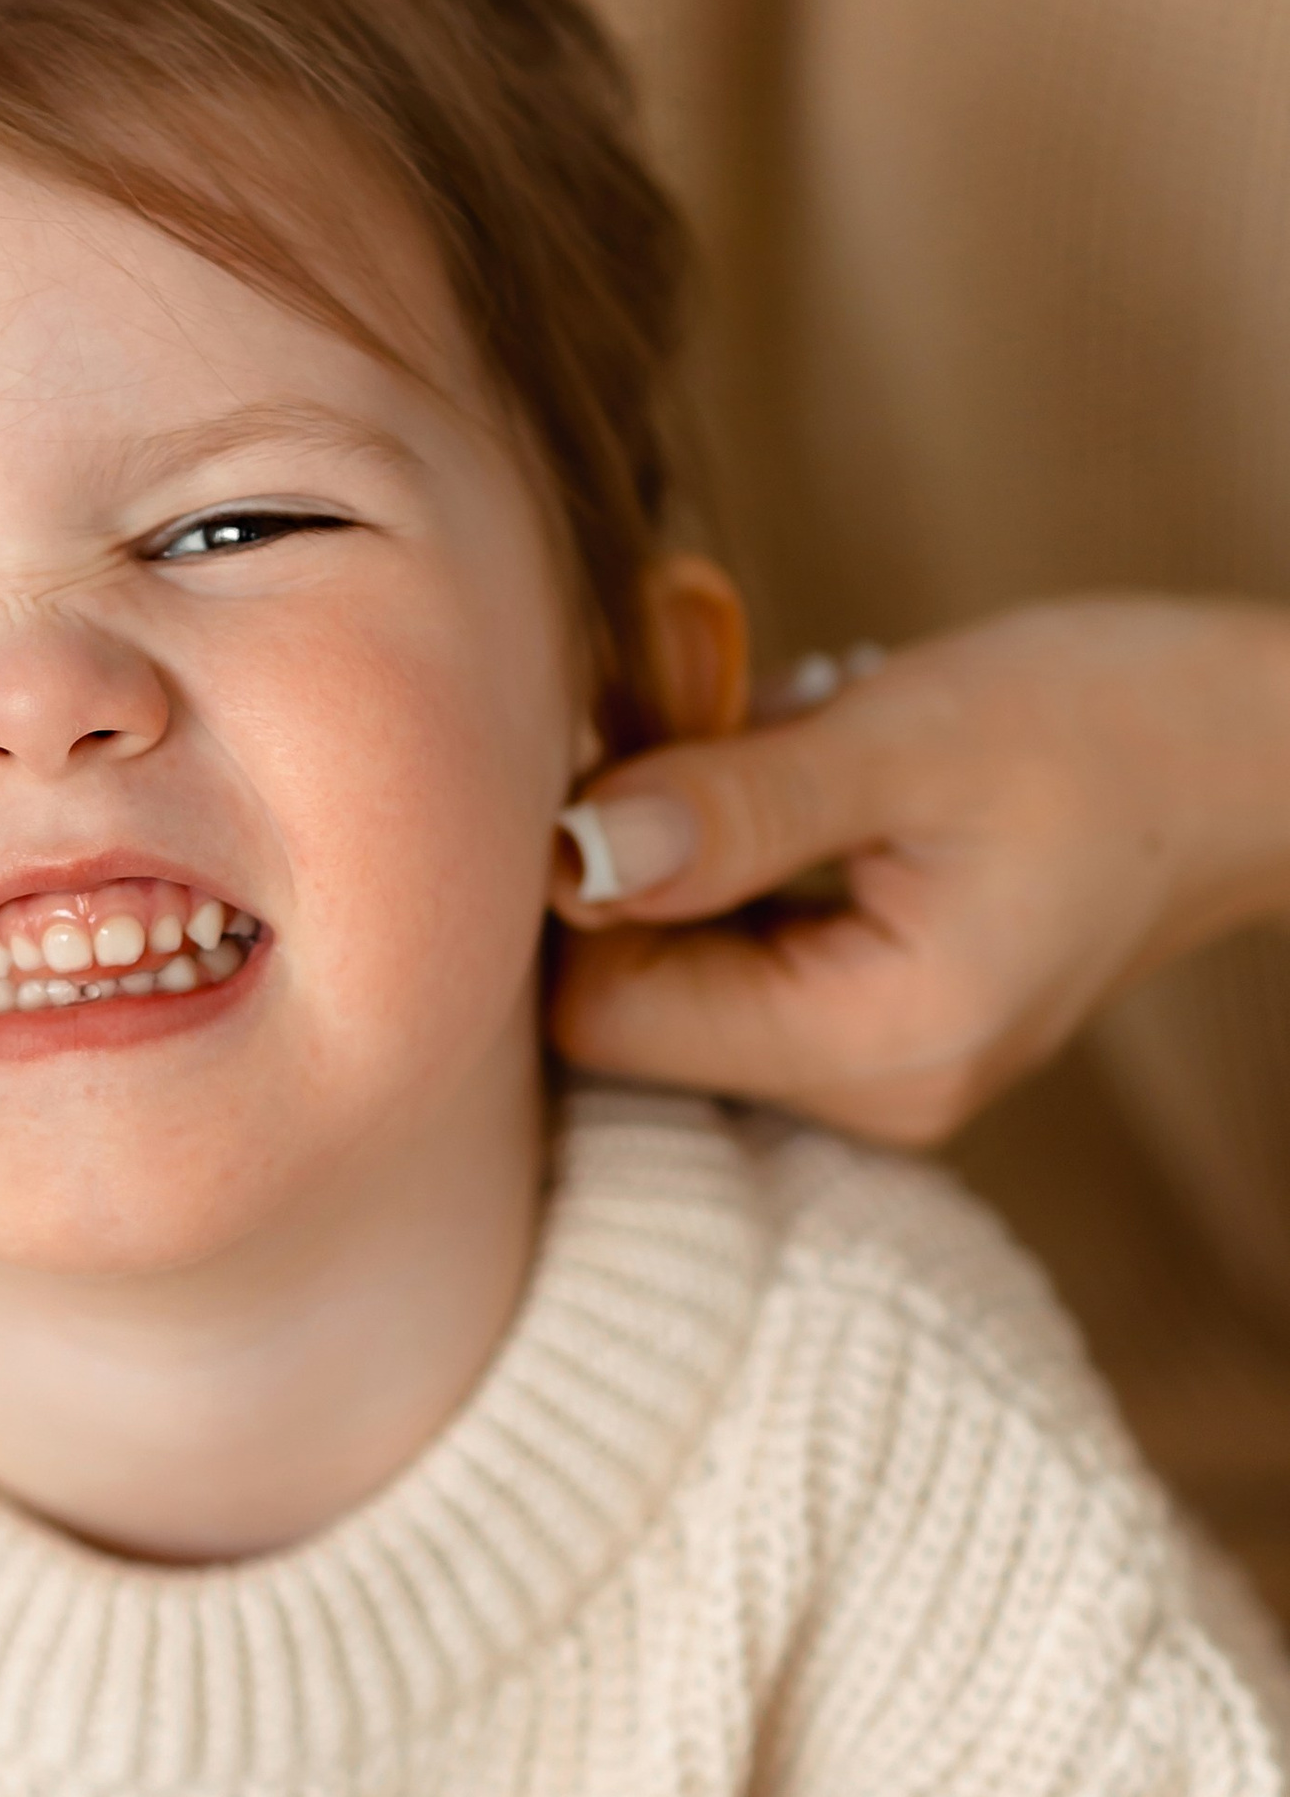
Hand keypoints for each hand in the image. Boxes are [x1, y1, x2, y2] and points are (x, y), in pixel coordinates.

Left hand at [550, 597, 1289, 1143]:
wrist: (1262, 755)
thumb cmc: (1116, 724)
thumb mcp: (914, 736)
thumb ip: (739, 804)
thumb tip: (575, 853)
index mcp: (878, 1048)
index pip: (606, 1012)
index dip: (581, 879)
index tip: (624, 738)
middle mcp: (867, 1098)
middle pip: (631, 1001)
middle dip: (633, 852)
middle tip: (698, 698)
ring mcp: (870, 1076)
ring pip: (676, 971)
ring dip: (684, 844)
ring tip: (769, 722)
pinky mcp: (872, 1031)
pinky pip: (738, 957)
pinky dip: (735, 861)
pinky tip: (796, 770)